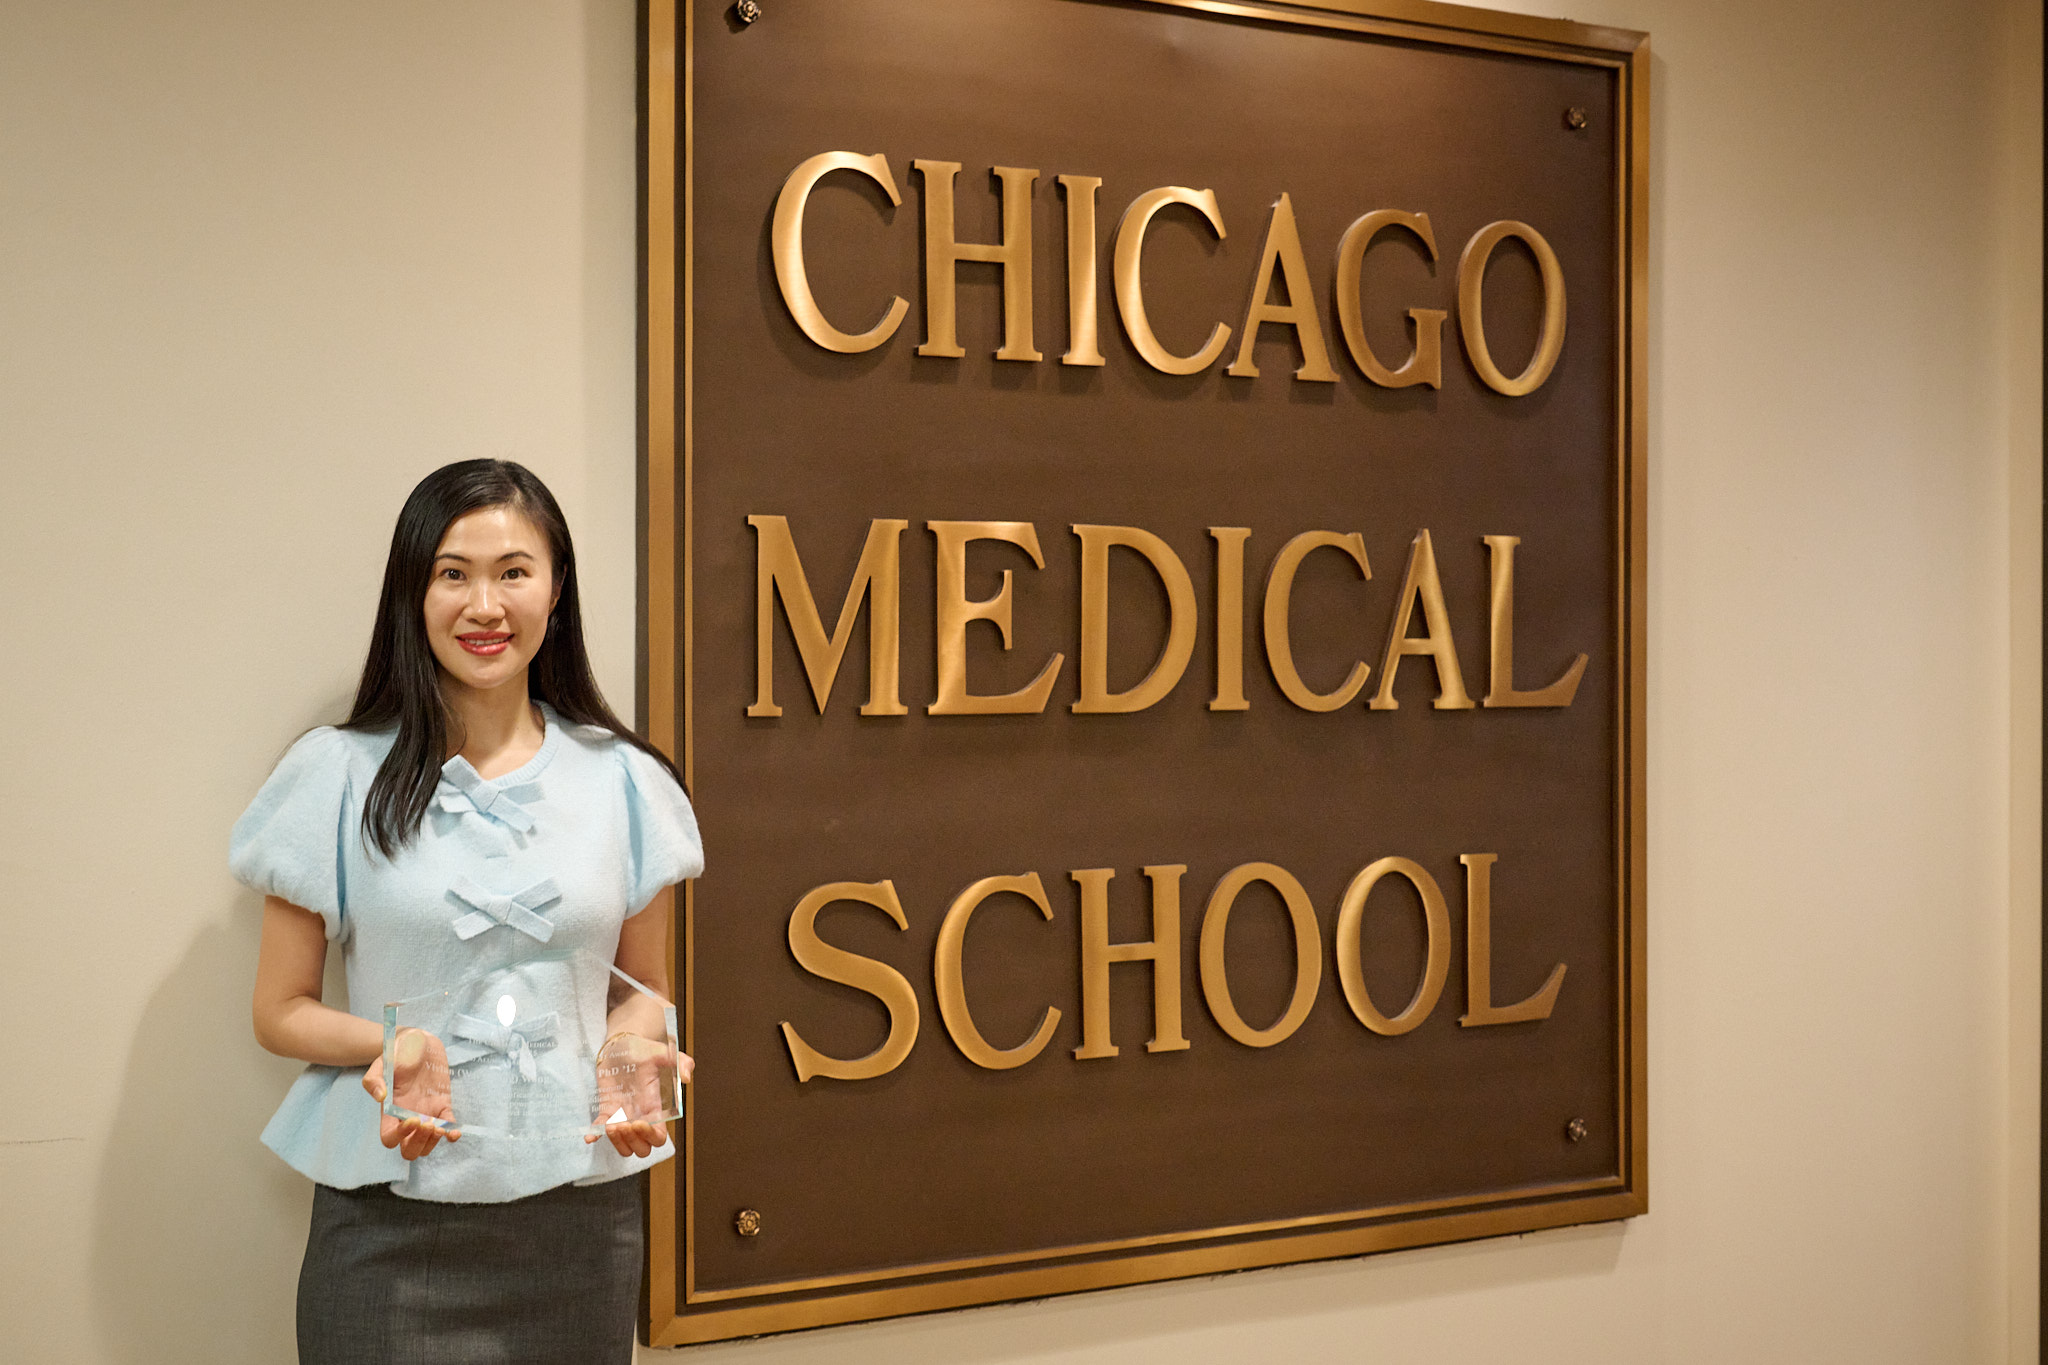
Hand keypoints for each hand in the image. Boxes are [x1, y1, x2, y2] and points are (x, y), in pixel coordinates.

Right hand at [362, 1027, 459, 1159]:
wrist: (418, 1040)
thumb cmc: (397, 1051)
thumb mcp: (383, 1061)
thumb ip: (374, 1079)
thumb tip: (380, 1097)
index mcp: (390, 1111)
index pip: (389, 1138)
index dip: (399, 1136)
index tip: (412, 1118)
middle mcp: (407, 1116)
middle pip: (409, 1149)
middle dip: (418, 1143)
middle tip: (427, 1125)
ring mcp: (426, 1113)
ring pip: (427, 1144)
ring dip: (433, 1141)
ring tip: (438, 1127)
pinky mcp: (442, 1105)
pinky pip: (447, 1126)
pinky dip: (451, 1133)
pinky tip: (455, 1131)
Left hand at [586, 1032, 688, 1157]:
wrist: (624, 1043)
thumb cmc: (645, 1049)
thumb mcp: (666, 1052)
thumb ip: (681, 1062)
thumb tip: (686, 1078)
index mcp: (656, 1107)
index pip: (659, 1137)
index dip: (651, 1136)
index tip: (641, 1123)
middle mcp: (640, 1116)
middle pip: (642, 1148)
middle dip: (633, 1141)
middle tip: (625, 1124)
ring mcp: (623, 1116)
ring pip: (623, 1146)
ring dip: (617, 1141)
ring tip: (612, 1125)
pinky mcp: (606, 1110)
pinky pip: (600, 1130)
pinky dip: (595, 1135)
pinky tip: (591, 1136)